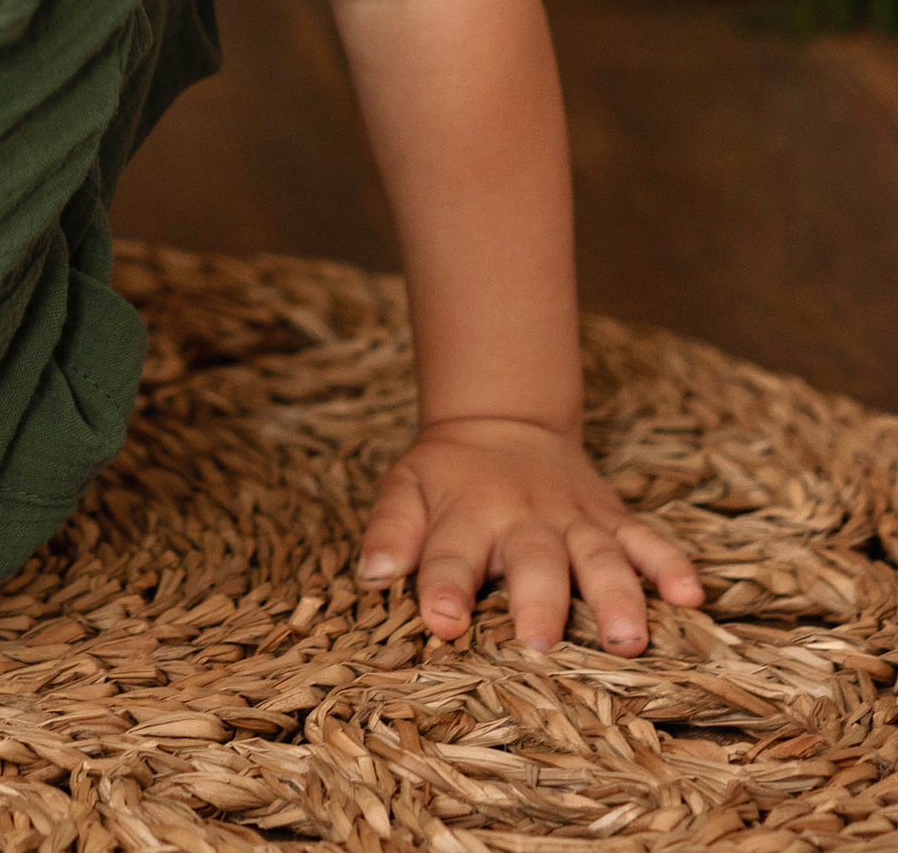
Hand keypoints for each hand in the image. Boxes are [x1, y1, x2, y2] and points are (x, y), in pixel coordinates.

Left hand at [359, 415, 703, 653]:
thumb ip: (391, 530)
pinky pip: (649, 540)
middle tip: (542, 644)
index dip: (445, 587)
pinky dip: (670, 565)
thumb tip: (373, 575)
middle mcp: (525, 518)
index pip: (452, 555)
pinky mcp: (614, 519)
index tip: (442, 622)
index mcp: (468, 514)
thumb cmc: (448, 474)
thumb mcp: (406, 488)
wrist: (502, 421)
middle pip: (534, 561)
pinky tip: (691, 596)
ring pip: (601, 557)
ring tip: (626, 640)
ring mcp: (575, 520)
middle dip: (539, 602)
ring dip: (617, 597)